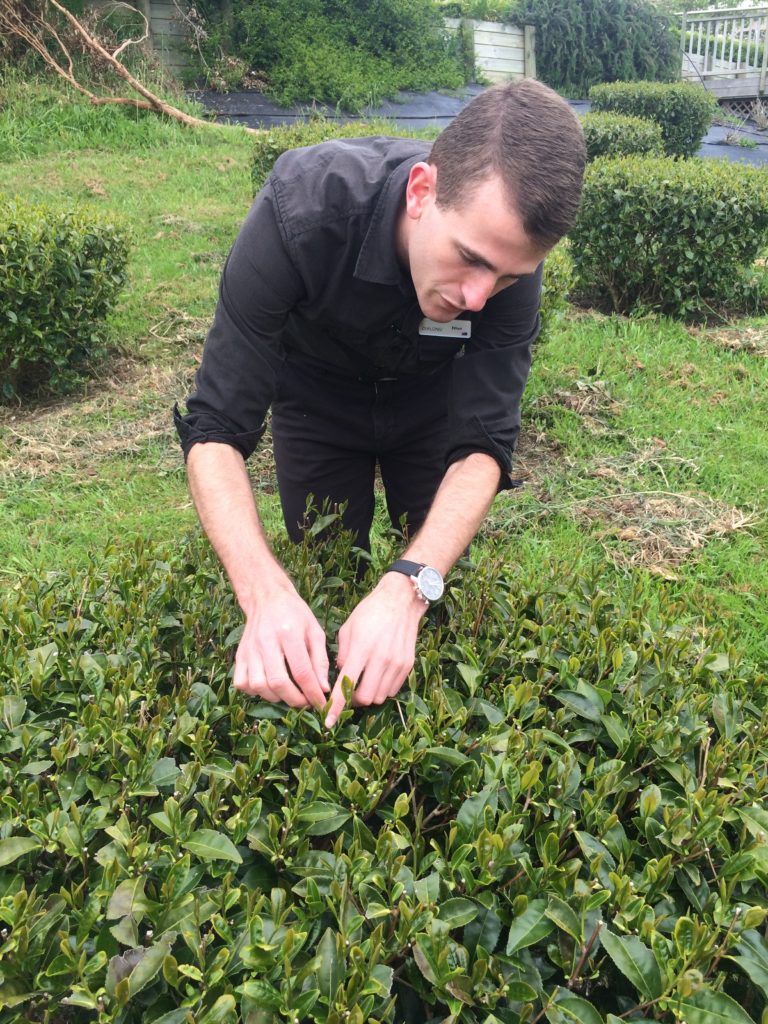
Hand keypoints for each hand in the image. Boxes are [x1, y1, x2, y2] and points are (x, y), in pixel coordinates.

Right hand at [233, 582, 329, 709]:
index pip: (302, 672)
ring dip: (276, 698)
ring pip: (259, 686)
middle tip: (306, 703)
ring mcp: (249, 650)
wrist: (267, 598)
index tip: (321, 704)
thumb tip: (323, 689)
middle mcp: (266, 642)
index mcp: (289, 633)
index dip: (313, 693)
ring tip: (289, 695)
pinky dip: (255, 692)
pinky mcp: (239, 655)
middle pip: (278, 682)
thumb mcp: (315, 631)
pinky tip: (268, 687)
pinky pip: (242, 684)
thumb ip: (321, 660)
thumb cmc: (295, 614)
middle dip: (295, 700)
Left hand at [325, 573, 424, 726]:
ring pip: (379, 697)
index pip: (345, 686)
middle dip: (353, 701)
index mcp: (361, 649)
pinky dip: (382, 689)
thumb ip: (342, 654)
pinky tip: (377, 676)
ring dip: (368, 696)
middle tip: (347, 692)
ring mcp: (396, 664)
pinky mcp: (407, 665)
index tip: (328, 722)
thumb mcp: (347, 629)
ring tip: (363, 682)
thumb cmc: (369, 612)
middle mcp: (380, 659)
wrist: (400, 601)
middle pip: (364, 698)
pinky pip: (392, 690)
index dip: (336, 707)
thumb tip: (340, 676)